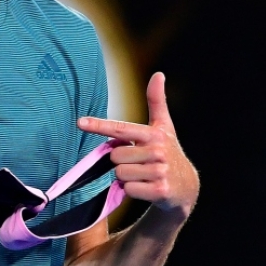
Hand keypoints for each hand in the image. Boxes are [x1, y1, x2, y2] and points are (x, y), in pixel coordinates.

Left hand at [77, 73, 198, 217]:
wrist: (186, 185)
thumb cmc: (169, 152)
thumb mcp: (164, 126)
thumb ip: (157, 101)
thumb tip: (158, 74)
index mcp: (154, 134)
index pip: (120, 128)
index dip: (99, 125)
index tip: (79, 122)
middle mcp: (157, 151)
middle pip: (115, 156)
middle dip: (121, 162)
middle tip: (137, 163)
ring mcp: (159, 171)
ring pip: (120, 174)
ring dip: (126, 178)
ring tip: (142, 175)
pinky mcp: (159, 190)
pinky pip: (129, 190)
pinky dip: (133, 190)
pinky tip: (145, 187)